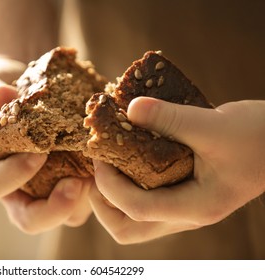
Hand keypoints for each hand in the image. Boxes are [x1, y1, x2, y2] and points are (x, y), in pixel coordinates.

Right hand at [0, 55, 91, 233]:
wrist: (19, 91)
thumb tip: (0, 95)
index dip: (12, 175)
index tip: (38, 153)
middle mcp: (13, 188)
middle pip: (29, 218)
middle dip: (54, 208)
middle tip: (77, 183)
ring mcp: (43, 189)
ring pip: (64, 215)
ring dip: (83, 200)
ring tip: (98, 173)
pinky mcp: (68, 181)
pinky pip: (85, 199)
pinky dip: (98, 187)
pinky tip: (107, 162)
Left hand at [89, 97, 264, 243]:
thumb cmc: (256, 135)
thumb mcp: (213, 124)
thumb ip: (170, 117)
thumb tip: (129, 110)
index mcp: (196, 206)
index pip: (137, 209)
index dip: (109, 185)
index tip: (99, 155)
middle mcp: (187, 214)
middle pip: (129, 229)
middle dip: (103, 203)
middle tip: (97, 169)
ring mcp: (184, 208)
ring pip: (135, 220)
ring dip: (113, 196)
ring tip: (107, 163)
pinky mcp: (183, 195)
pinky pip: (146, 201)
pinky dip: (128, 185)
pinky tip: (126, 158)